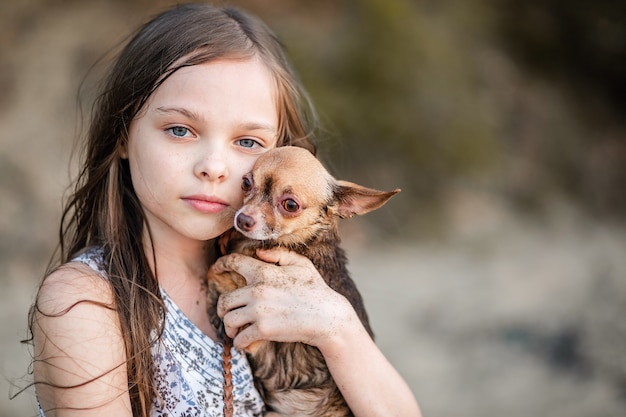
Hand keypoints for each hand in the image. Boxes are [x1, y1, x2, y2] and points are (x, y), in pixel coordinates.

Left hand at [213, 247, 356, 349]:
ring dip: (230, 327)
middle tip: (227, 313)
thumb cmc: (315, 289)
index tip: (215, 269)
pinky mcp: (263, 330)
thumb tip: (258, 253)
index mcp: (264, 272)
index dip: (220, 265)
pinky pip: (240, 338)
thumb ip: (279, 255)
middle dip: (222, 308)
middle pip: (225, 300)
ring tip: (235, 331)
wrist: (327, 317)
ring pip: (229, 320)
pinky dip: (239, 343)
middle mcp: (257, 290)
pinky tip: (244, 343)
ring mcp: (259, 311)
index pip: (233, 263)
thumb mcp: (301, 264)